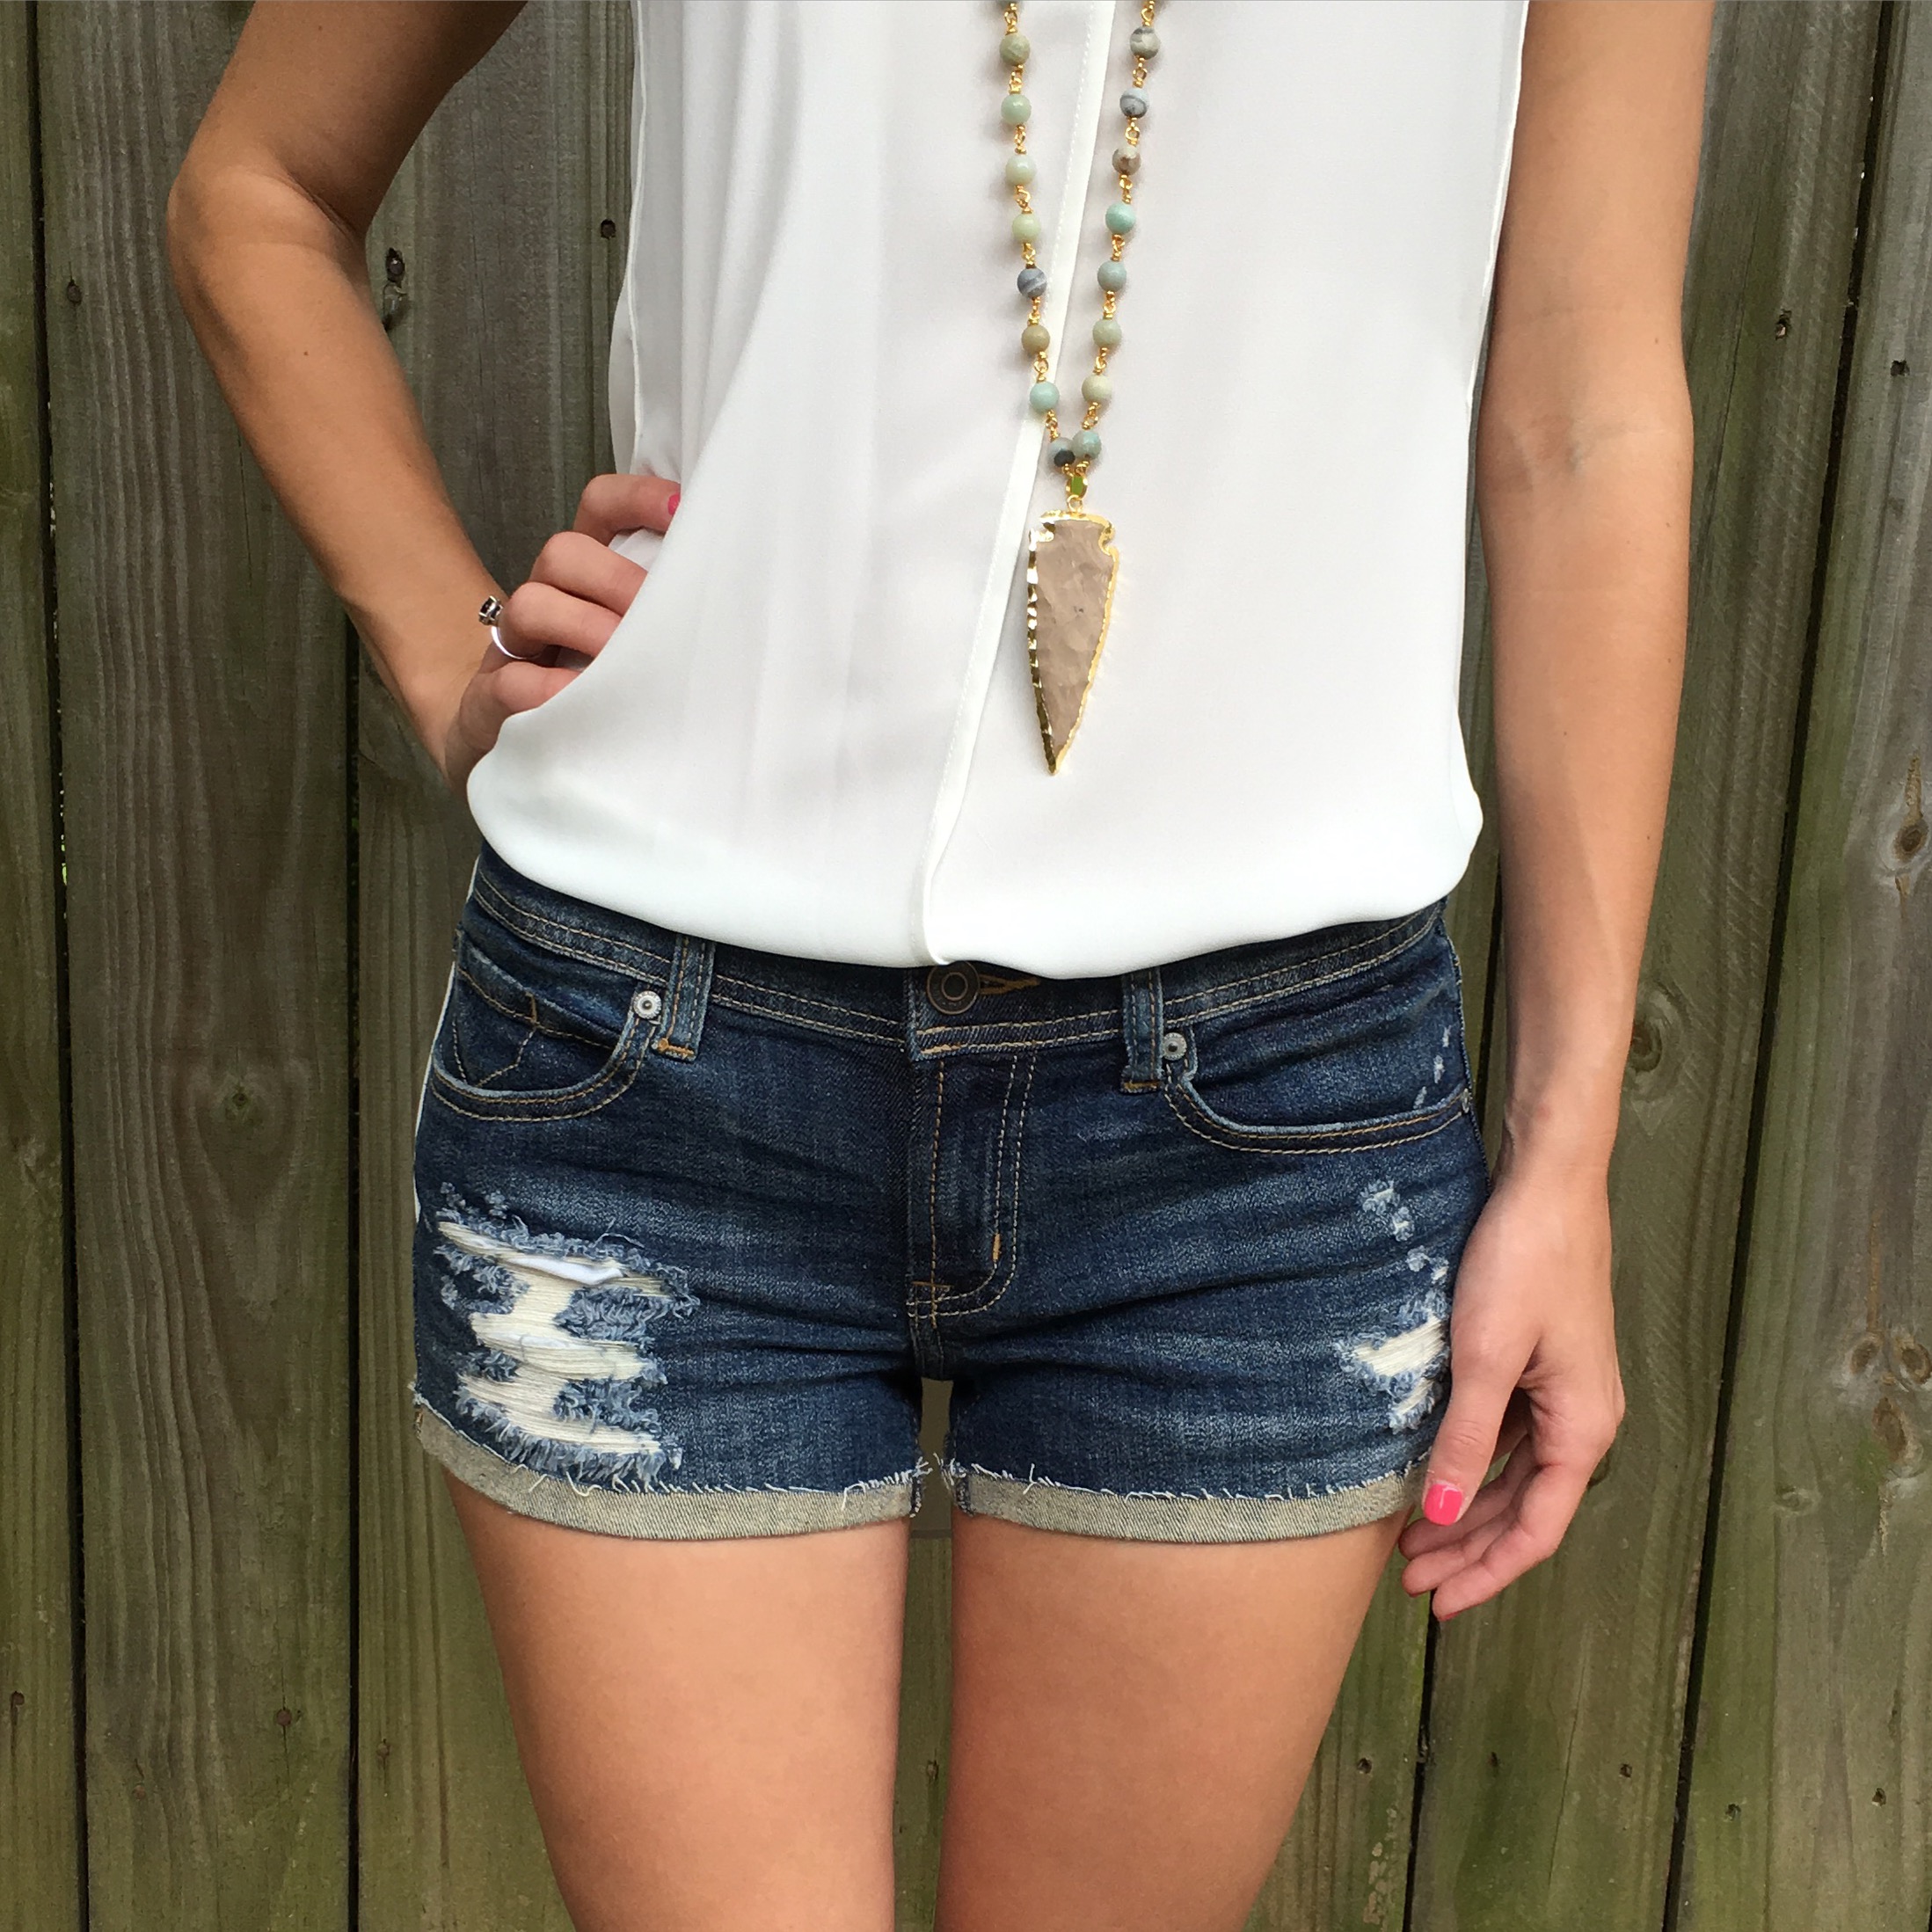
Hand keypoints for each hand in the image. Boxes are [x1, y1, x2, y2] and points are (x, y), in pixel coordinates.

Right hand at [437, 470, 680, 794]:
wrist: (517, 761)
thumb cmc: (602, 699)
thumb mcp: (643, 652)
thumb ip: (675, 621)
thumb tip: (741, 611)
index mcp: (587, 580)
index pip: (599, 509)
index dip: (636, 499)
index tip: (684, 511)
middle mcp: (548, 600)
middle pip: (563, 552)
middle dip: (617, 581)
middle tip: (658, 621)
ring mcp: (514, 650)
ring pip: (530, 603)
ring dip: (585, 628)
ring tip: (623, 662)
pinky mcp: (490, 701)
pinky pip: (511, 681)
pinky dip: (548, 688)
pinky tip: (583, 701)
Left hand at [1395, 1156, 1624, 1619]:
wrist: (1549, 1187)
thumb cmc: (1523, 1263)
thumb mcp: (1484, 1357)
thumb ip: (1463, 1440)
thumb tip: (1440, 1517)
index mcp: (1583, 1429)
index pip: (1535, 1529)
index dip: (1486, 1572)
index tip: (1437, 1604)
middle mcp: (1583, 1420)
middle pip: (1523, 1510)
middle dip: (1466, 1548)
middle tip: (1407, 1579)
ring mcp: (1565, 1394)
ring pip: (1513, 1476)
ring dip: (1464, 1509)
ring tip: (1410, 1539)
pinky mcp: (1543, 1366)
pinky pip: (1508, 1437)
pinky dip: (1470, 1463)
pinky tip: (1431, 1472)